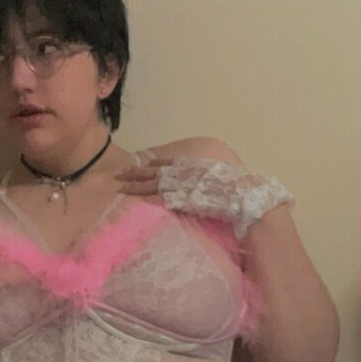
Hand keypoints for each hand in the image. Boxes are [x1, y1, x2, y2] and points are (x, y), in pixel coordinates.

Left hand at [116, 156, 293, 239]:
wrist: (242, 193)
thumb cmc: (237, 187)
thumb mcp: (224, 174)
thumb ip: (212, 176)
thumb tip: (212, 182)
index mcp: (194, 163)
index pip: (168, 163)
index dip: (153, 165)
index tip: (142, 164)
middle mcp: (183, 171)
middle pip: (154, 171)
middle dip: (136, 172)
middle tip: (120, 172)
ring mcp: (180, 184)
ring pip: (151, 183)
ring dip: (134, 184)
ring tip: (119, 185)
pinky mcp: (178, 197)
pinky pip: (156, 197)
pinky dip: (142, 197)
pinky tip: (130, 198)